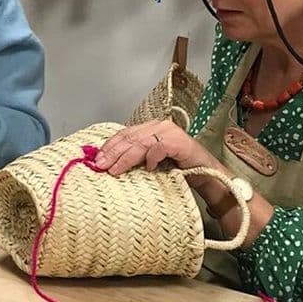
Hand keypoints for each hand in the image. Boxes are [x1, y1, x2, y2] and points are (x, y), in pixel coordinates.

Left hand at [94, 120, 223, 180]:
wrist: (206, 175)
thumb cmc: (177, 170)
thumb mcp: (150, 163)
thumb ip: (134, 159)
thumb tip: (108, 165)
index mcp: (149, 128)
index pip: (124, 134)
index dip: (109, 146)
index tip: (96, 159)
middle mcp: (158, 126)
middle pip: (130, 137)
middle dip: (113, 152)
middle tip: (100, 166)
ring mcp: (169, 132)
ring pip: (141, 142)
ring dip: (125, 157)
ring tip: (114, 170)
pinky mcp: (179, 142)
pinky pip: (159, 147)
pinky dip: (151, 158)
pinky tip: (147, 168)